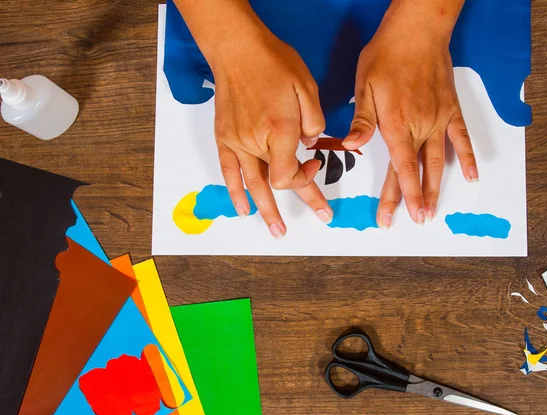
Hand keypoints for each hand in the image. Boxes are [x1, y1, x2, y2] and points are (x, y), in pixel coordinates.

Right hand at [209, 27, 332, 237]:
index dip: (308, 178)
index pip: (292, 174)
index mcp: (279, 131)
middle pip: (277, 183)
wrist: (237, 49)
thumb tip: (311, 143)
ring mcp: (237, 142)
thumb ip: (314, 121)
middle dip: (301, 200)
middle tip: (319, 215)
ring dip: (265, 210)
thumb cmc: (273, 64)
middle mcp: (256, 142)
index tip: (316, 164)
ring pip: (252, 184)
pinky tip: (242, 209)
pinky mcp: (224, 138)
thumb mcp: (307, 87)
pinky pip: (229, 172)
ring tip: (275, 230)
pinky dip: (235, 192)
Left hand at [343, 1, 477, 228]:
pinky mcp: (451, 110)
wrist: (417, 31)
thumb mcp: (365, 86)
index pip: (398, 168)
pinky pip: (462, 138)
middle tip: (414, 222)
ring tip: (434, 210)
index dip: (396, 195)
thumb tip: (352, 146)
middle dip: (413, 199)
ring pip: (439, 161)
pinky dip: (468, 157)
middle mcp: (420, 127)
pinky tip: (472, 175)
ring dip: (436, 187)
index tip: (393, 216)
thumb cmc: (386, 56)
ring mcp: (439, 120)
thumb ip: (362, 120)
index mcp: (396, 124)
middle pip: (416, 171)